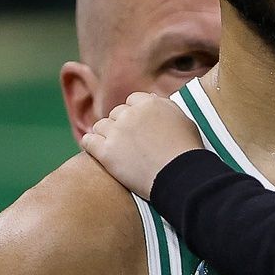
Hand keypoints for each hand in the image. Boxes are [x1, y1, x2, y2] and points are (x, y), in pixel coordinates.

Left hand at [81, 92, 203, 198]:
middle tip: (127, 140)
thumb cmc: (186, 151)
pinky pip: (88, 141)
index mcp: (150, 103)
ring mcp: (117, 132)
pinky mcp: (106, 152)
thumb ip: (165, 107)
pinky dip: (90, 144)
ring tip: (112, 147)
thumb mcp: (183, 120)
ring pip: (100, 126)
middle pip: (116, 113)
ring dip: (105, 134)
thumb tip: (151, 98)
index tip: (137, 124)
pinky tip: (95, 149)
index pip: (133, 100)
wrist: (181, 176)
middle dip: (121, 124)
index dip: (134, 112)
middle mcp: (131, 114)